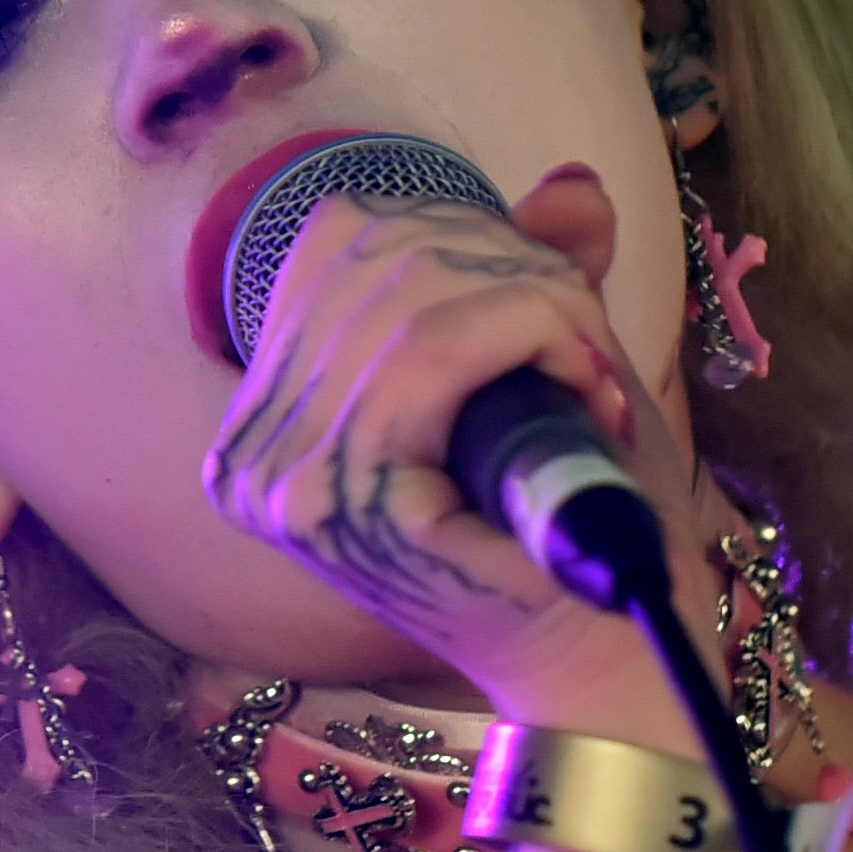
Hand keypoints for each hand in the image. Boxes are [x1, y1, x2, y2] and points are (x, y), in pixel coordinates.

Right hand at [199, 160, 681, 727]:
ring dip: (537, 305)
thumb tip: (573, 184)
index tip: (548, 297)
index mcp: (272, 415)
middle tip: (589, 345)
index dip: (459, 232)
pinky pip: (432, 351)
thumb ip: (535, 275)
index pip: (334, 241)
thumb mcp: (545, 374)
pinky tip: (586, 390)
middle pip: (370, 252)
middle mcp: (251, 448)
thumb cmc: (569, 534)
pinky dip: (533, 337)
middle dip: (507, 264)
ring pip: (410, 295)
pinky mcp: (336, 502)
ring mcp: (280, 480)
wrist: (602, 667)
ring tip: (594, 378)